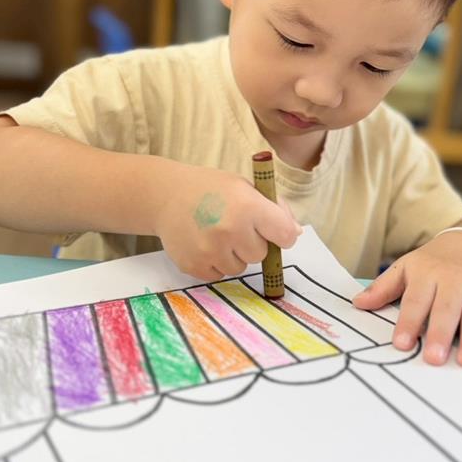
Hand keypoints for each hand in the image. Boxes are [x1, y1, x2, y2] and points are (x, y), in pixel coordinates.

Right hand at [153, 163, 300, 279]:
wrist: (166, 196)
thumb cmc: (211, 189)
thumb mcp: (245, 187)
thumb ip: (275, 208)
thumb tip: (296, 234)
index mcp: (248, 206)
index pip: (285, 234)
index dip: (282, 233)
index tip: (273, 230)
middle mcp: (230, 230)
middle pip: (261, 254)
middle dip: (252, 242)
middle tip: (234, 225)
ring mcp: (210, 251)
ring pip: (240, 267)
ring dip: (233, 255)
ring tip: (216, 233)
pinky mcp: (195, 266)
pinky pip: (219, 275)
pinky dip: (215, 263)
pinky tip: (203, 242)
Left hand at [353, 230, 461, 367]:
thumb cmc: (432, 264)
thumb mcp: (405, 268)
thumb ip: (383, 288)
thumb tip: (357, 303)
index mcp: (428, 274)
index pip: (416, 300)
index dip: (409, 323)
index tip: (402, 344)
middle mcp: (455, 281)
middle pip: (447, 309)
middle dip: (440, 334)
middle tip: (434, 359)